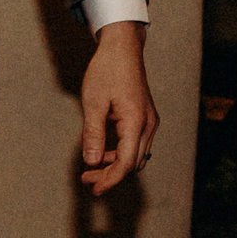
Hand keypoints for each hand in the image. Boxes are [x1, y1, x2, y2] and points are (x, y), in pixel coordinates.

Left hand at [77, 20, 156, 195]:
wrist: (122, 48)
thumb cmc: (106, 70)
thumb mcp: (93, 102)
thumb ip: (93, 133)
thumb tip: (92, 161)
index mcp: (136, 122)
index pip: (125, 163)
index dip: (110, 180)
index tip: (94, 189)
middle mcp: (148, 125)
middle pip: (132, 163)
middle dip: (110, 174)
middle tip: (86, 178)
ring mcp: (150, 121)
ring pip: (136, 156)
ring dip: (116, 164)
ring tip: (92, 166)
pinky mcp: (146, 117)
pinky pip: (136, 144)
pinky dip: (121, 152)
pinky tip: (103, 150)